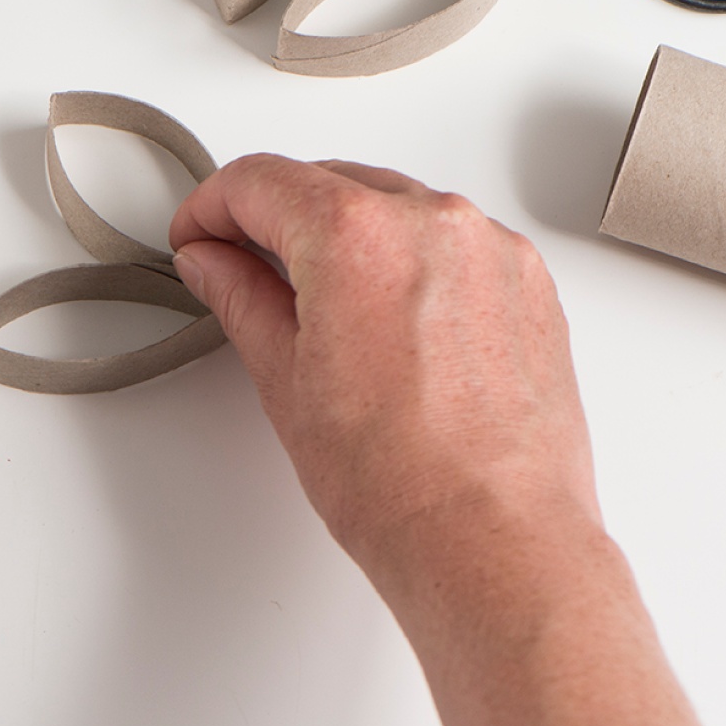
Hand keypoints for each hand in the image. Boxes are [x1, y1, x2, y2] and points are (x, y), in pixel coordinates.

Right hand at [168, 154, 597, 592]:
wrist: (495, 545)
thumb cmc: (400, 484)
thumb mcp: (285, 379)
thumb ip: (240, 296)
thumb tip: (215, 261)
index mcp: (355, 234)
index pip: (259, 180)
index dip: (211, 205)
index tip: (199, 233)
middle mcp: (430, 220)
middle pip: (327, 181)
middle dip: (274, 216)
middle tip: (240, 264)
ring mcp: (488, 246)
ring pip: (392, 203)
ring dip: (345, 232)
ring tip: (318, 301)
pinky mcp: (527, 279)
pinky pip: (449, 238)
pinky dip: (408, 257)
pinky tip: (387, 316)